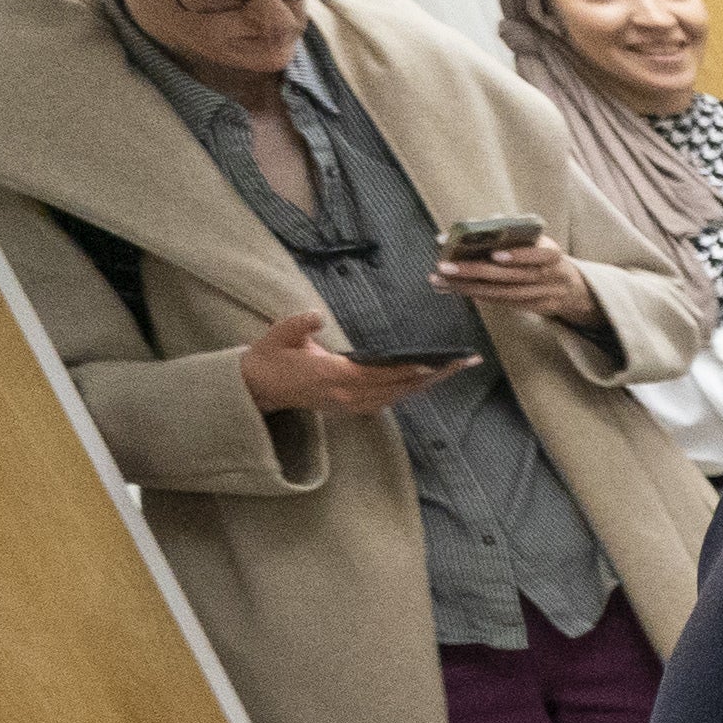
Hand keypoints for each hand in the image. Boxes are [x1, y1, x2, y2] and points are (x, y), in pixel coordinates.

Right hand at [239, 307, 454, 419]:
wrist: (258, 387)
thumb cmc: (272, 356)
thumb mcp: (279, 335)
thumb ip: (299, 325)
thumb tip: (315, 314)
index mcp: (330, 375)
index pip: (376, 374)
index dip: (406, 370)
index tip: (433, 363)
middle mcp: (346, 395)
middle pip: (398, 387)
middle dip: (433, 375)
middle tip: (464, 361)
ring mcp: (351, 405)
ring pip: (399, 395)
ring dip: (429, 383)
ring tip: (457, 367)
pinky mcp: (353, 408)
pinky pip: (391, 399)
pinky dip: (413, 389)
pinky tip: (432, 377)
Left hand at [433, 230, 598, 331]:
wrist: (569, 287)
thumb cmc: (542, 256)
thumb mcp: (537, 241)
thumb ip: (512, 231)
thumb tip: (482, 222)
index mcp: (552, 254)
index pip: (539, 255)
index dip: (519, 255)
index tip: (494, 253)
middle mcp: (551, 276)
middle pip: (511, 276)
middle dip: (475, 271)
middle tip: (445, 266)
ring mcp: (543, 295)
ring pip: (502, 293)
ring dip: (468, 287)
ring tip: (440, 280)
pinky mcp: (534, 309)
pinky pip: (503, 303)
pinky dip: (478, 296)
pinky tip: (455, 289)